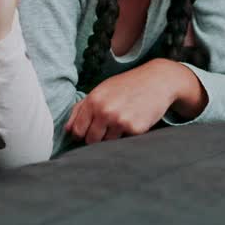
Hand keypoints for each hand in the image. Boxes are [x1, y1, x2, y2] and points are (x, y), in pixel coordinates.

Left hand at [65, 59, 202, 143]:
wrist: (157, 81)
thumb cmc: (127, 85)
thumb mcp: (101, 90)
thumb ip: (81, 109)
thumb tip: (67, 130)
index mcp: (93, 101)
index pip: (77, 131)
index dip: (82, 134)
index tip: (89, 131)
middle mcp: (104, 111)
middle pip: (91, 141)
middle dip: (97, 138)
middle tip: (108, 127)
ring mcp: (120, 120)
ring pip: (107, 143)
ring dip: (113, 137)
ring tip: (122, 121)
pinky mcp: (135, 129)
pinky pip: (124, 142)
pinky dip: (128, 135)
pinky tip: (134, 121)